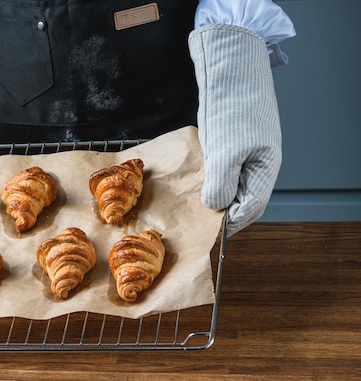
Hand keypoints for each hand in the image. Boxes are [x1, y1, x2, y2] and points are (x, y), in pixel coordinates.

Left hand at [189, 24, 281, 235]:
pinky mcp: (229, 146)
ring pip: (230, 186)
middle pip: (241, 200)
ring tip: (192, 205)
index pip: (250, 208)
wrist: (230, 71)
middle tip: (197, 221)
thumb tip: (215, 206)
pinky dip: (209, 180)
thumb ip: (222, 181)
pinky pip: (221, 171)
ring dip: (214, 196)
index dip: (230, 223)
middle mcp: (257, 165)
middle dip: (221, 213)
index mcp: (265, 169)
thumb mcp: (227, 149)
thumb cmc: (234, 108)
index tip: (208, 232)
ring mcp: (244, 155)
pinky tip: (194, 183)